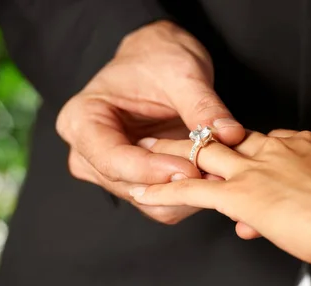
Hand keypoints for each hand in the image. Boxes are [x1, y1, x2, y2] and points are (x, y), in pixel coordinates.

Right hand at [56, 21, 244, 223]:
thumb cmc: (159, 58)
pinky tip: (212, 175)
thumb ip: (202, 105)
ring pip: (149, 202)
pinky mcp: (136, 182)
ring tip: (219, 171)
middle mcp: (88, 154)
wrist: (159, 60)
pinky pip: (163, 202)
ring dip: (186, 192)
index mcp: (82, 120)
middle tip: (216, 173)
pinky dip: (190, 194)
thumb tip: (229, 134)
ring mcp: (111, 173)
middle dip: (175, 184)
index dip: (153, 170)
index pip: (113, 159)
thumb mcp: (182, 73)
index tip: (191, 168)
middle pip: (130, 186)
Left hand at [130, 130, 310, 264]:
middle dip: (204, 139)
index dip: (251, 150)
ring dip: (174, 155)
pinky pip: (191, 190)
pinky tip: (144, 191)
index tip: (243, 155)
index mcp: (304, 146)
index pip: (267, 141)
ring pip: (203, 155)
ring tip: (147, 152)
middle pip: (229, 139)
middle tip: (183, 136)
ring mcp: (254, 171)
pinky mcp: (239, 196)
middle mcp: (275, 151)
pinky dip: (164, 190)